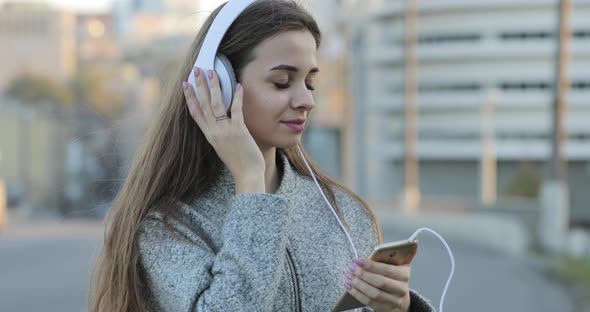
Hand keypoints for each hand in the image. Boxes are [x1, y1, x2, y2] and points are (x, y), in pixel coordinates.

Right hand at [183, 67, 264, 190]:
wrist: (247, 175)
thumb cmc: (239, 163)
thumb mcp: (223, 147)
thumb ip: (220, 134)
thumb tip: (221, 121)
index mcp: (209, 135)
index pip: (195, 113)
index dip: (189, 97)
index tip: (185, 84)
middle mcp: (214, 132)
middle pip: (203, 104)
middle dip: (199, 85)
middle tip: (196, 69)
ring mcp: (225, 131)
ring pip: (216, 104)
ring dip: (213, 86)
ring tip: (212, 71)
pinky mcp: (238, 131)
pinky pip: (236, 110)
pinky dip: (236, 97)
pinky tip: (237, 85)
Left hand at [344, 243, 418, 311]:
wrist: (401, 302)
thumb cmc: (398, 279)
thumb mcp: (404, 266)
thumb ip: (407, 254)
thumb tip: (415, 241)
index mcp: (404, 275)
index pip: (387, 270)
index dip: (371, 265)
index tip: (358, 260)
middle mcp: (401, 289)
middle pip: (379, 282)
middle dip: (363, 274)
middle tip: (350, 267)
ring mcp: (393, 301)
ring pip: (373, 293)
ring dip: (358, 284)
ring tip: (347, 276)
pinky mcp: (384, 309)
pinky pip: (369, 302)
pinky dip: (357, 294)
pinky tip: (348, 286)